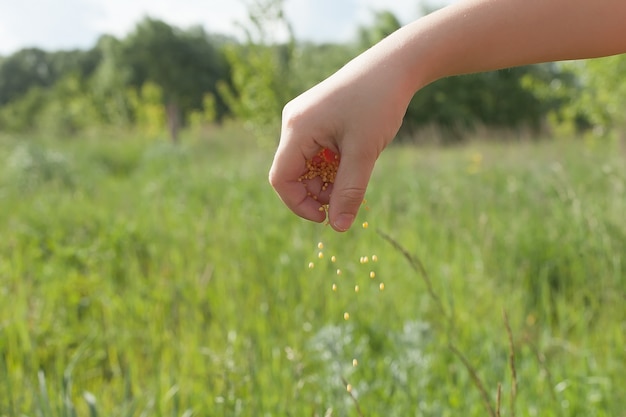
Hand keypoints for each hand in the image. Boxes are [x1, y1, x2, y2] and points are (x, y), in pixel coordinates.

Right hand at [268, 44, 413, 231]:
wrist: (394, 65)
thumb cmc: (378, 104)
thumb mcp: (364, 153)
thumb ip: (349, 191)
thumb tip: (338, 229)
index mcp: (297, 129)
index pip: (281, 180)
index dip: (300, 205)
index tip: (327, 217)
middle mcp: (294, 122)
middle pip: (292, 172)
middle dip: (317, 192)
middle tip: (348, 195)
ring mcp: (304, 118)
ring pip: (305, 163)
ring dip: (326, 178)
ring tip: (355, 174)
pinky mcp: (316, 116)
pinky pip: (314, 150)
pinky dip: (330, 163)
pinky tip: (353, 159)